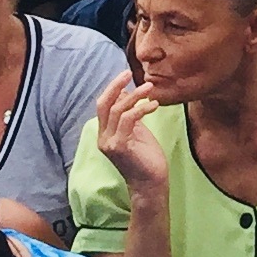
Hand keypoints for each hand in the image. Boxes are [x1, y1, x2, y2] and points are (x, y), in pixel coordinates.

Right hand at [93, 75, 173, 194]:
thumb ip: (129, 115)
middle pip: (103, 104)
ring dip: (135, 96)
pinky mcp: (119, 147)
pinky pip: (128, 120)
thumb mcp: (136, 131)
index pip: (102, 105)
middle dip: (115, 86)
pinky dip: (141, 109)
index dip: (112, 88)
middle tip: (129, 73)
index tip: (126, 74)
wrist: (150, 184)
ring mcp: (109, 143)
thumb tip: (126, 94)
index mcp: (105, 133)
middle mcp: (103, 138)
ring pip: (117, 110)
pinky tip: (154, 105)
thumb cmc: (146, 158)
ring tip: (151, 88)